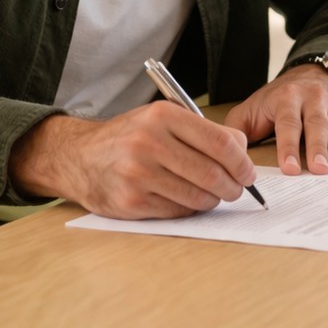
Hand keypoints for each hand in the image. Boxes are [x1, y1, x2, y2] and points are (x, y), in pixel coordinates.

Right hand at [9, 106, 255, 218]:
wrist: (78, 157)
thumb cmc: (128, 138)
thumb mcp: (160, 119)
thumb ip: (201, 131)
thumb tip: (242, 152)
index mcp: (162, 116)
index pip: (220, 141)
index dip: (242, 161)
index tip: (249, 172)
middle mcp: (149, 143)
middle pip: (212, 172)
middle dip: (233, 186)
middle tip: (237, 189)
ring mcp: (138, 174)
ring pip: (198, 195)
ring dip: (213, 200)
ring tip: (212, 194)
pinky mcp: (131, 202)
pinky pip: (178, 211)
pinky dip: (190, 208)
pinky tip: (186, 200)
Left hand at [225, 64, 327, 175]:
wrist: (312, 72)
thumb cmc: (279, 98)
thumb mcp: (254, 106)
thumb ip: (239, 127)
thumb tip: (227, 152)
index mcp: (287, 98)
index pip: (288, 123)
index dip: (288, 146)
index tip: (289, 168)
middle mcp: (313, 98)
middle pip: (317, 124)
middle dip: (318, 147)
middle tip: (318, 170)